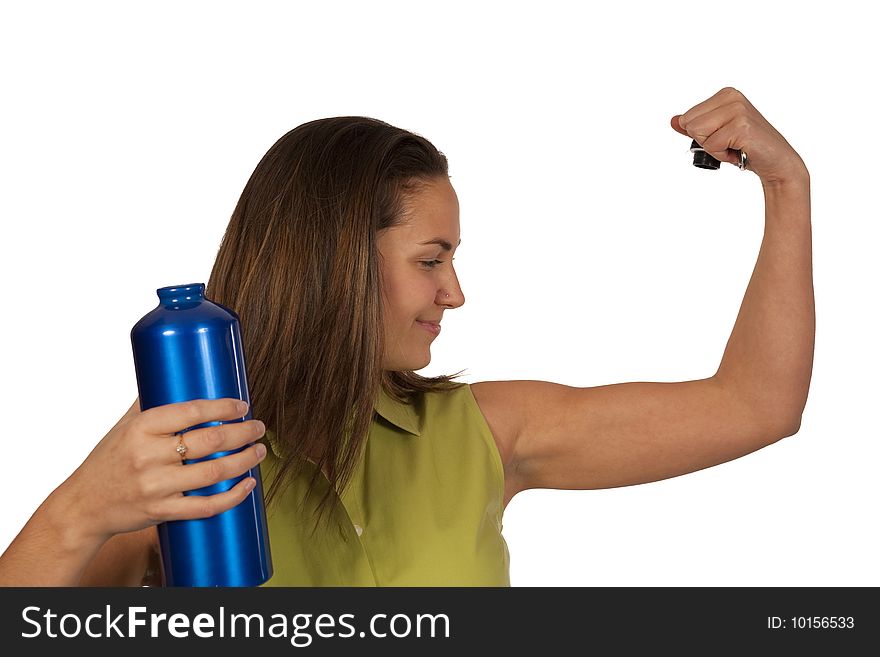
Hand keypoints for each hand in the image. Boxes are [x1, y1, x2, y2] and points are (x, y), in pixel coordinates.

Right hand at [56, 397, 266, 544]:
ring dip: (245, 461)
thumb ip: (149, 403)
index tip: (242, 406)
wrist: (83, 506)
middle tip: (259, 427)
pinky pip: (206, 506)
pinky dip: (233, 496)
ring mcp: (156, 486)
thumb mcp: (124, 426)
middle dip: (243, 432)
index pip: (192, 411)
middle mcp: (149, 456)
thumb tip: (174, 373)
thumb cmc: (107, 460)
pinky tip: (248, 485)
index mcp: (141, 428)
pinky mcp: (162, 512)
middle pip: (209, 442)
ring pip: (213, 473)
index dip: (223, 408)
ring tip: (260, 450)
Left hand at [671, 87, 807, 186]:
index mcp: (725, 94)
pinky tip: (740, 151)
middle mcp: (731, 97)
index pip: (687, 118)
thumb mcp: (717, 134)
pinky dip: (723, 156)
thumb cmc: (747, 147)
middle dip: (706, 141)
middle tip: (730, 143)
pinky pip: (711, 146)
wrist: (776, 161)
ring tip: (735, 146)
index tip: (724, 137)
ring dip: (714, 149)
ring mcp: (737, 110)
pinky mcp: (741, 126)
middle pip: (690, 125)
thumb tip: (674, 121)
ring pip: (698, 134)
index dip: (702, 135)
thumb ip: (695, 126)